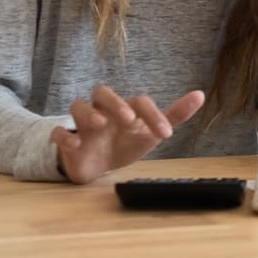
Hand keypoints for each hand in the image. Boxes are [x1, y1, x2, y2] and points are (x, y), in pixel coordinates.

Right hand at [51, 85, 204, 184]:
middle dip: (115, 102)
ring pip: (77, 105)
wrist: (97, 165)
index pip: (138, 101)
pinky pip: (57, 132)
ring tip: (100, 124)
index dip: (153, 115)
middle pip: (102, 92)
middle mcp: (103, 111)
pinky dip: (64, 136)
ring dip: (88, 113)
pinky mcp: (66, 142)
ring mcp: (83, 125)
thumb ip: (173, 115)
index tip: (166, 134)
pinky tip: (75, 144)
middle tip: (128, 118)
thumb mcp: (150, 132)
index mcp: (125, 108)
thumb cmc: (124, 142)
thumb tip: (200, 94)